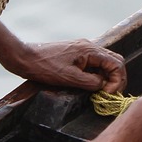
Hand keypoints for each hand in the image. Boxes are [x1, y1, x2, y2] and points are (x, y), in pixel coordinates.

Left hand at [10, 38, 126, 92]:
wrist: (24, 57)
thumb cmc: (45, 67)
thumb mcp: (69, 78)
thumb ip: (90, 82)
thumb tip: (103, 85)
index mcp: (90, 50)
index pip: (116, 64)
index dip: (117, 81)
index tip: (107, 94)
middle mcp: (89, 47)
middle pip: (114, 61)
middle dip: (116, 78)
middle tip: (110, 94)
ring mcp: (83, 50)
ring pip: (105, 62)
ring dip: (108, 77)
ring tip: (102, 92)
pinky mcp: (76, 54)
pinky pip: (94, 63)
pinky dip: (98, 74)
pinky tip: (92, 85)